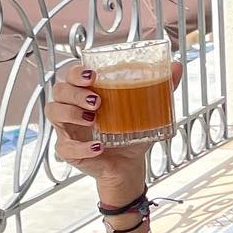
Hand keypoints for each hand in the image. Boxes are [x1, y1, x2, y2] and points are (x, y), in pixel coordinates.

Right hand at [46, 61, 181, 201]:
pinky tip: (98, 147)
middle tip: (97, 100)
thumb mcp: (147, 110)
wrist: (129, 166)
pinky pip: (65, 147)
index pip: (70, 74)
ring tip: (93, 119)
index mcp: (85, 93)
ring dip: (71, 113)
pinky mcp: (68, 150)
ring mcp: (67, 129)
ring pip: (54, 113)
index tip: (93, 75)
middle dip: (75, 92)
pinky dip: (82, 147)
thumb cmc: (130, 134)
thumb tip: (178, 66)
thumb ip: (161, 88)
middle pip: (59, 91)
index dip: (76, 72)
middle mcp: (71, 108)